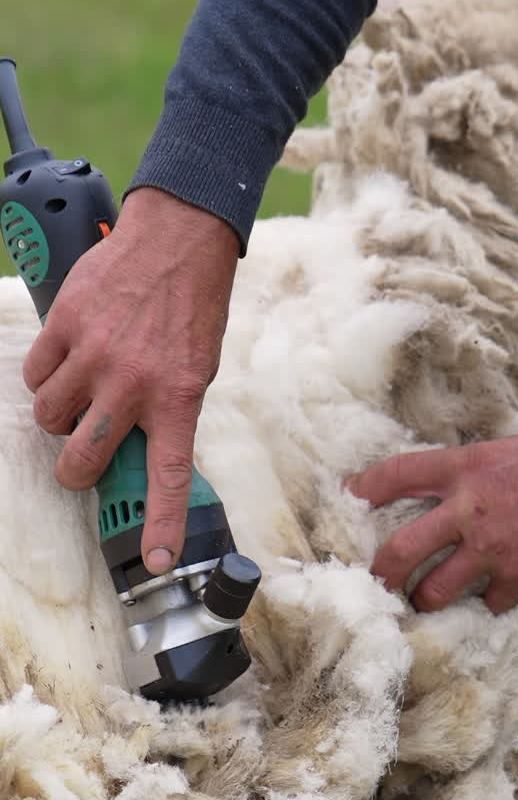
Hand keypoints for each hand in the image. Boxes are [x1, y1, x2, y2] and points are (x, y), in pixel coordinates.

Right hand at [23, 187, 238, 573]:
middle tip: (81, 459)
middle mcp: (132, 384)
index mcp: (177, 399)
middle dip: (75, 469)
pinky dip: (46, 376)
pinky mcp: (65, 326)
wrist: (177, 240)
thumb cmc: (192, 307)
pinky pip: (36, 373)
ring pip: (49, 416)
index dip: (159, 525)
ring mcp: (94, 355)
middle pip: (81, 459)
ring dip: (59, 416)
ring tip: (80, 394)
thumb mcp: (198, 368)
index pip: (167, 478)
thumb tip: (140, 446)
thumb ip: (168, 409)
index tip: (156, 559)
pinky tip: (67, 362)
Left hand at [347, 437, 517, 613]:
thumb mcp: (500, 453)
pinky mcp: (514, 579)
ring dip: (425, 600)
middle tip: (374, 583)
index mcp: (462, 470)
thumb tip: (426, 485)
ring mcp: (489, 549)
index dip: (361, 489)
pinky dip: (484, 603)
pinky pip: (483, 603)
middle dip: (379, 575)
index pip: (395, 475)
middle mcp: (467, 509)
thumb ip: (461, 471)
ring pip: (433, 591)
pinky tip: (490, 595)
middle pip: (399, 551)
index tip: (344, 499)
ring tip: (425, 601)